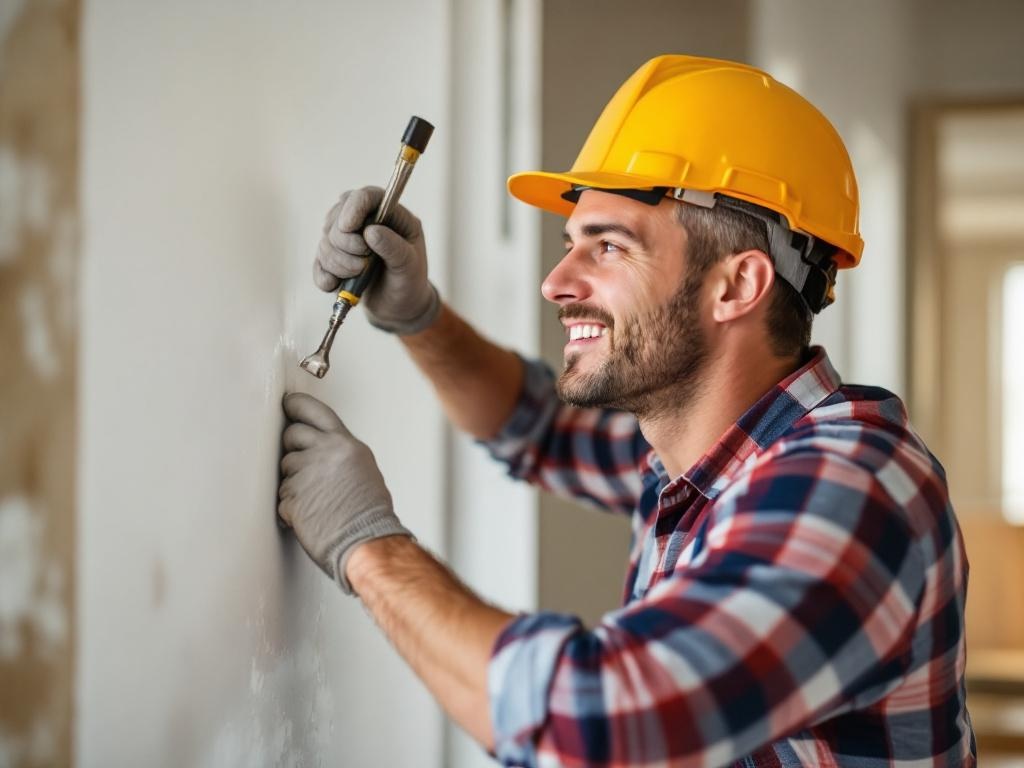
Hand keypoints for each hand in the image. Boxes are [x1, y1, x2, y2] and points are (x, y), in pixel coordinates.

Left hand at [278, 393, 411, 592]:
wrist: (367, 542)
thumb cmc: (369, 514)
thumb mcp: (363, 470)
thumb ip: (340, 454)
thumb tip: (319, 447)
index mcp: (346, 445)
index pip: (317, 412)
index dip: (298, 405)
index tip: (288, 403)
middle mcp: (325, 453)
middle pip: (292, 435)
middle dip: (291, 448)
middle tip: (301, 466)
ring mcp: (306, 475)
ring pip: (285, 469)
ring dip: (293, 484)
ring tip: (316, 501)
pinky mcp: (292, 498)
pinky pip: (282, 497)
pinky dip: (290, 509)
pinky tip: (310, 516)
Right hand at [315, 186, 439, 334]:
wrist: (400, 307)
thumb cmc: (410, 282)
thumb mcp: (410, 266)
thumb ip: (394, 248)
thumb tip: (370, 231)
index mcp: (390, 216)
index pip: (367, 196)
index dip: (354, 207)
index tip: (348, 227)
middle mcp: (366, 222)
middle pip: (339, 217)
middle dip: (345, 243)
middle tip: (362, 263)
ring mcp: (348, 240)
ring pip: (326, 241)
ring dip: (337, 262)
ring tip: (358, 275)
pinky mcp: (335, 259)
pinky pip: (318, 262)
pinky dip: (323, 275)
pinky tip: (334, 285)